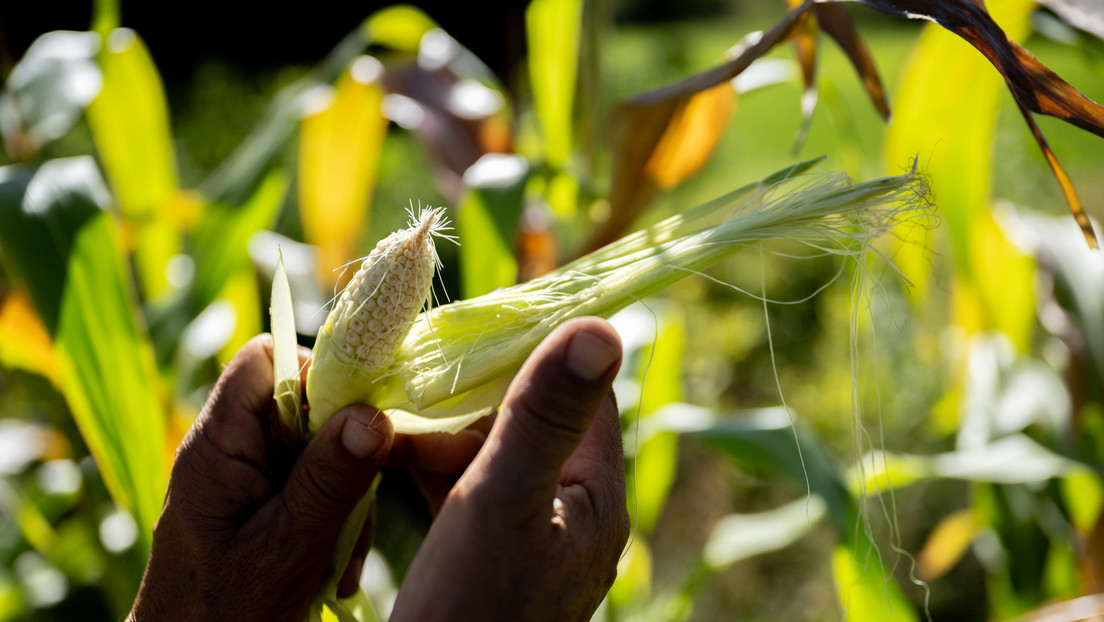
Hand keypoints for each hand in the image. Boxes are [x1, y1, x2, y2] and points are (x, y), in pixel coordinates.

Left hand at [128, 335, 393, 621]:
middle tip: (359, 499)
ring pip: (317, 448)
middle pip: (302, 403)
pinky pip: (311, 485)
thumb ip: (329, 478)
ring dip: (345, 494)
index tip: (360, 414)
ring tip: (343, 552)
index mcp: (217, 446)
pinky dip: (334, 517)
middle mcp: (228, 451)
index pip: (263, 358)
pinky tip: (334, 564)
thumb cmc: (226, 614)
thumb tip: (373, 413)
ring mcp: (244, 479)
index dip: (316, 369)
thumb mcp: (288, 546)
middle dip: (344, 447)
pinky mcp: (260, 505)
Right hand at [390, 316, 629, 621]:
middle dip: (469, 392)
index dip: (534, 351)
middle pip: (528, 418)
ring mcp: (528, 534)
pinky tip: (385, 452)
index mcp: (594, 493)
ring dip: (439, 428)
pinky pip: (464, 489)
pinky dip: (428, 466)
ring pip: (489, 451)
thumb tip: (601, 327)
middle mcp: (570, 510)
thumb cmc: (472, 606)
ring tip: (386, 412)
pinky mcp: (488, 553)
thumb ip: (547, 414)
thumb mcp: (506, 498)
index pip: (578, 393)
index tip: (476, 322)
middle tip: (412, 369)